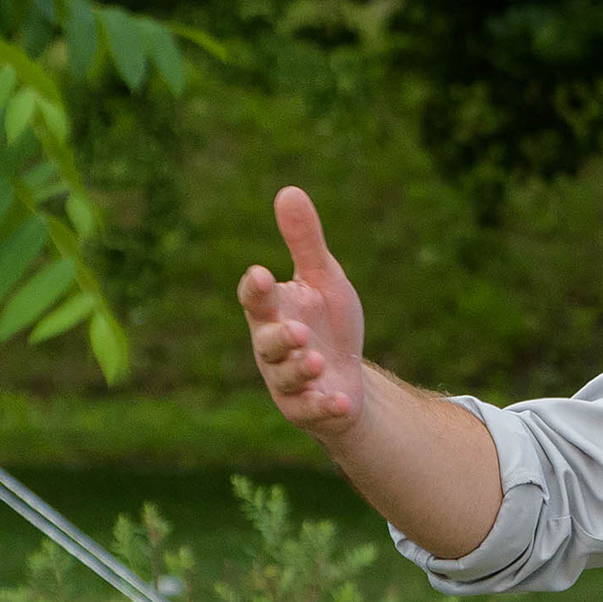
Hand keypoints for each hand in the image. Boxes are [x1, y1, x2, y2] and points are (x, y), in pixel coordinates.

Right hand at [236, 187, 370, 442]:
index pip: (255, 298)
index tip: (261, 273)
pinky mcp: (306, 408)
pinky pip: (311, 410)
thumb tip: (288, 190)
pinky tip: (340, 400)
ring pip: (284, 378)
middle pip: (266, 341)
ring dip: (299, 369)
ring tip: (315, 360)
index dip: (255, 288)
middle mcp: (272, 347)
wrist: (346, 375)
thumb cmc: (328, 322)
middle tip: (297, 330)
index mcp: (273, 312)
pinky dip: (324, 406)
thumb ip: (304, 242)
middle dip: (279, 337)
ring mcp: (287, 381)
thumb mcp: (323, 278)